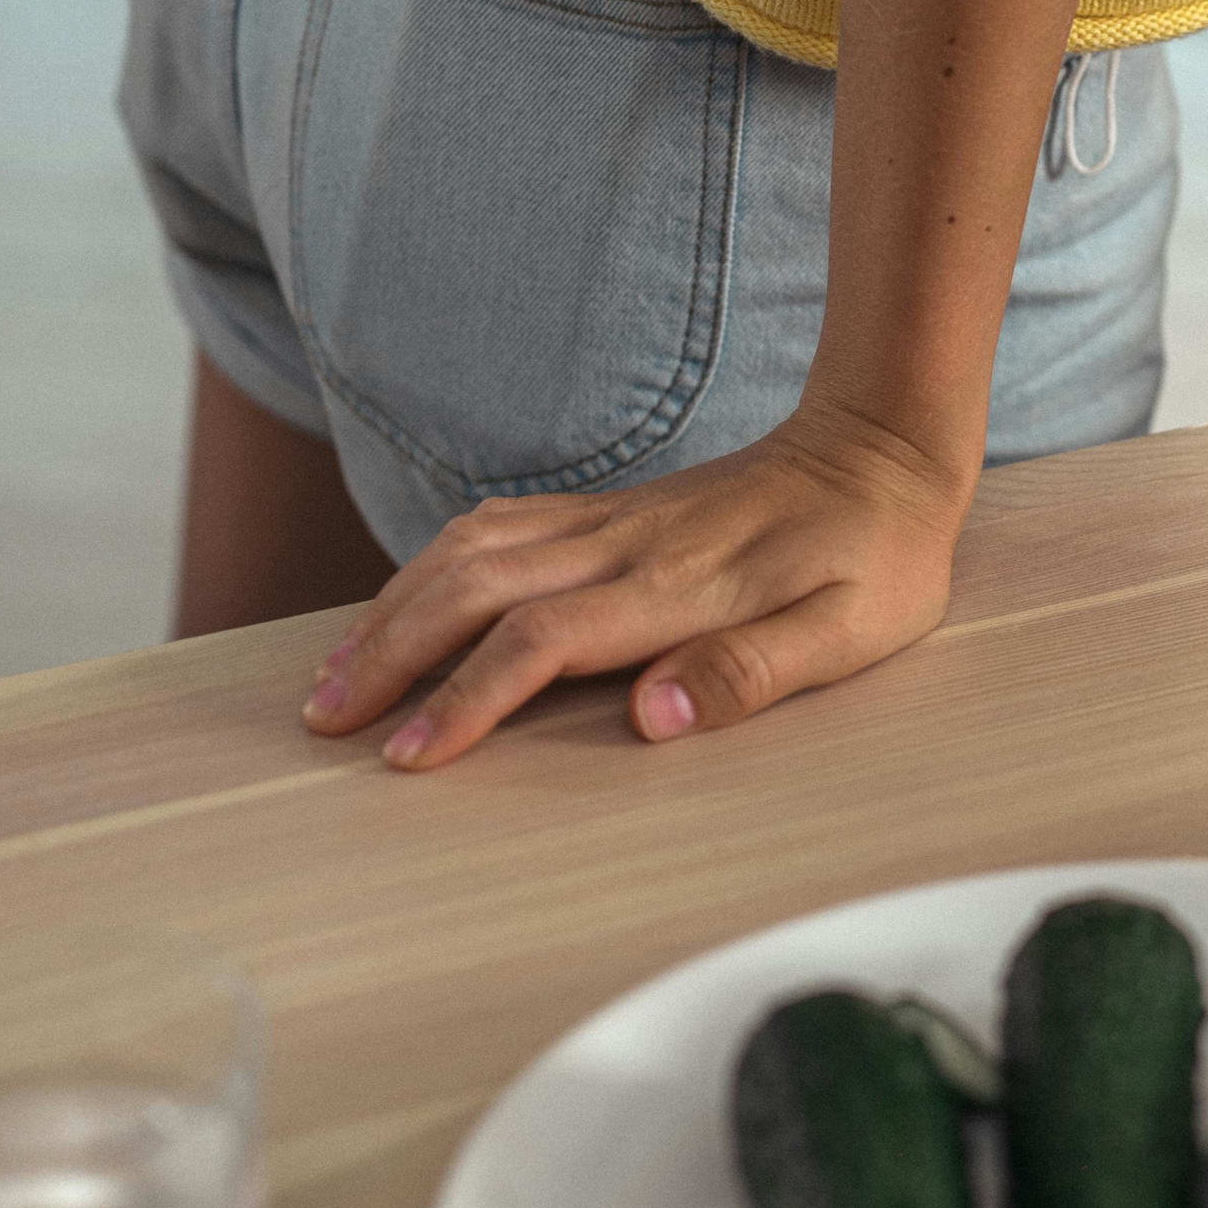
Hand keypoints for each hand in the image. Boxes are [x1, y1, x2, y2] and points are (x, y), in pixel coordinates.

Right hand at [299, 397, 974, 768]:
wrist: (882, 450)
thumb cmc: (875, 558)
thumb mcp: (848, 632)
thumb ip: (750, 672)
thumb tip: (653, 715)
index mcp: (674, 587)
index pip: (540, 644)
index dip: (467, 700)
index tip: (410, 757)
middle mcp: (623, 545)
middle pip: (473, 590)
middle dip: (390, 655)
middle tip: (326, 721)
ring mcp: (609, 520)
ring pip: (469, 551)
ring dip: (393, 608)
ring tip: (337, 672)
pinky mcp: (608, 509)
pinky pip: (496, 527)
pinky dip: (431, 564)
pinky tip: (403, 601)